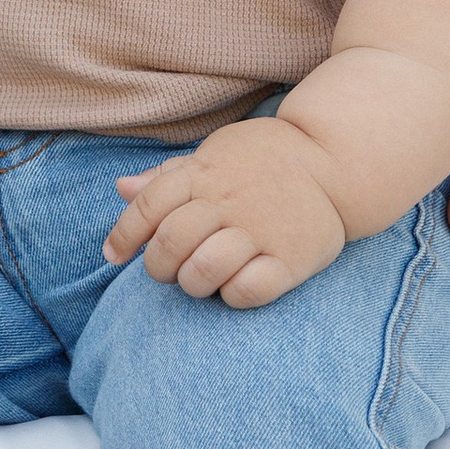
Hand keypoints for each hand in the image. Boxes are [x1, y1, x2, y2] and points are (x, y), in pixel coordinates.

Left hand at [104, 116, 348, 308]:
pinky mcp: (291, 259)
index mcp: (203, 175)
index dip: (124, 236)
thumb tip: (121, 188)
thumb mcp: (214, 153)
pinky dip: (232, 295)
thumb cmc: (264, 160)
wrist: (335, 160)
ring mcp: (260, 231)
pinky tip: (237, 284)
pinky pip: (247, 292)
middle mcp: (227, 202)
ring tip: (202, 278)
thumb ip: (168, 176)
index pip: (147, 206)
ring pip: (202, 273)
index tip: (114, 256)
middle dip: (158, 267)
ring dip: (192, 283)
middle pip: (170, 244)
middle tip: (169, 269)